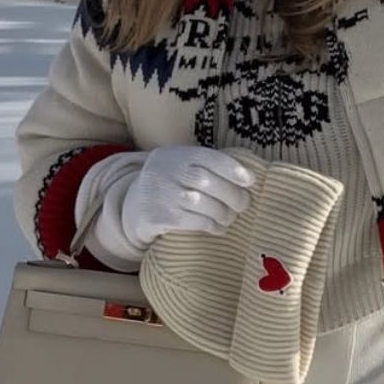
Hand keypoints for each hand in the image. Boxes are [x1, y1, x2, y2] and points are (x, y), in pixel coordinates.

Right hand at [120, 145, 255, 247]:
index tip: (250, 180)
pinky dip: (212, 225)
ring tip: (231, 217)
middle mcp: (165, 171)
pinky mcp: (158, 217)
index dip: (232, 169)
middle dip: (231, 194)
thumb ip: (207, 166)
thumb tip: (247, 177)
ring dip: (223, 212)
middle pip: (206, 181)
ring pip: (201, 203)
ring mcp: (160, 195)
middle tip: (244, 204)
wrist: (133, 205)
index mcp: (175, 155)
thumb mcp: (182, 166)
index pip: (207, 157)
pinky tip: (219, 227)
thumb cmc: (170, 183)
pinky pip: (193, 222)